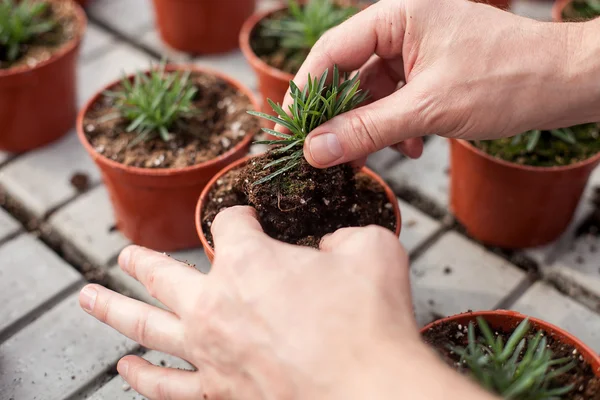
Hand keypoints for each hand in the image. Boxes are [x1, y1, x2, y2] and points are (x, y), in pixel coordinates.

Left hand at [79, 206, 494, 399]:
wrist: (370, 390)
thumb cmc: (369, 320)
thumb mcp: (370, 250)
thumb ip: (343, 237)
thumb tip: (330, 246)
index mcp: (249, 260)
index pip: (230, 223)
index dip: (240, 215)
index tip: (250, 220)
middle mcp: (216, 303)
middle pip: (162, 273)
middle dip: (142, 261)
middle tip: (125, 255)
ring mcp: (210, 351)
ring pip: (145, 326)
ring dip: (113, 310)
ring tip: (88, 299)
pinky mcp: (219, 393)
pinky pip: (168, 386)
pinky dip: (144, 377)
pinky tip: (127, 369)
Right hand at [288, 0, 599, 167]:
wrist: (567, 83)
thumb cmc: (508, 79)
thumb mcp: (428, 109)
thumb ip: (366, 130)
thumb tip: (314, 151)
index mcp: (395, 16)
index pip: (330, 53)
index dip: (305, 94)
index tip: (288, 131)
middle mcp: (401, 27)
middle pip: (348, 75)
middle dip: (341, 119)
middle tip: (326, 155)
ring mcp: (416, 49)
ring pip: (372, 93)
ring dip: (372, 129)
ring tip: (376, 158)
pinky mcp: (430, 71)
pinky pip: (396, 100)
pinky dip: (396, 127)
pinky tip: (411, 149)